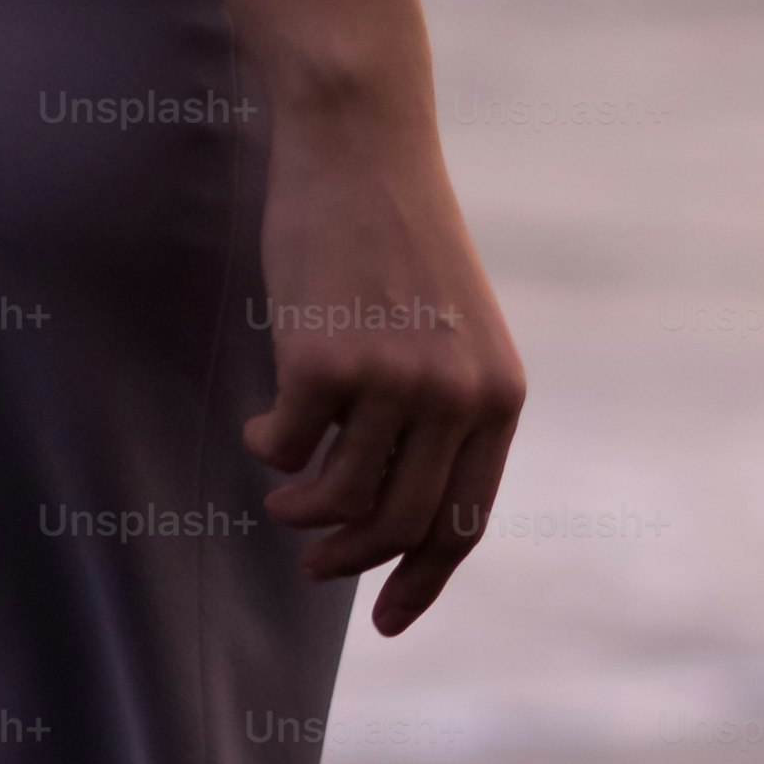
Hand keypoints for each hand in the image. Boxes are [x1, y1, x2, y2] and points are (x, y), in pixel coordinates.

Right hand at [242, 97, 524, 635]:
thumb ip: (437, 408)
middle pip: (398, 523)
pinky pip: (286, 444)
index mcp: (499, 394)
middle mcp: (455, 396)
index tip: (384, 621)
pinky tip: (264, 420)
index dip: (422, 580)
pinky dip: (269, 445)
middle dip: (348, 558)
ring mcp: (392, 380)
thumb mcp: (448, 327)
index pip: (463, 520)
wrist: (362, 142)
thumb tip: (384, 511)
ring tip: (281, 490)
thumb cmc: (396, 235)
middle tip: (310, 565)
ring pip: (338, 496)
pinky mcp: (323, 361)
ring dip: (300, 508)